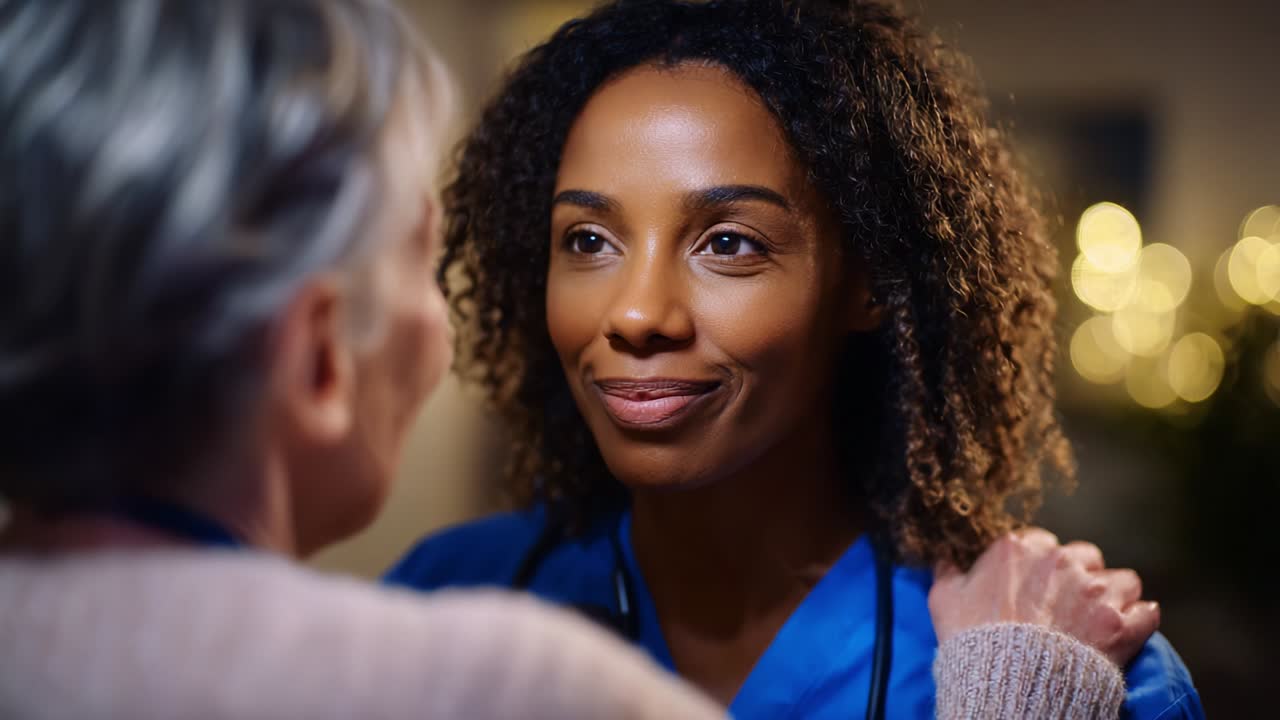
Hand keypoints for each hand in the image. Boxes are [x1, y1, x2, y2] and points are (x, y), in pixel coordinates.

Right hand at [928, 528, 1159, 666]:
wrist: (1006, 684)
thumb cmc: (972, 641)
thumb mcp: (944, 600)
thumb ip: (948, 571)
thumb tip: (944, 557)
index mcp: (1019, 549)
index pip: (1041, 542)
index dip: (1038, 567)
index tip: (1033, 588)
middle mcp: (1061, 560)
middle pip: (1084, 556)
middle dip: (1078, 577)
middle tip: (1065, 606)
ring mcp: (1095, 591)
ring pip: (1121, 579)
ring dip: (1113, 597)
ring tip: (1098, 621)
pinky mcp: (1122, 623)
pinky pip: (1146, 613)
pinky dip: (1138, 623)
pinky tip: (1124, 634)